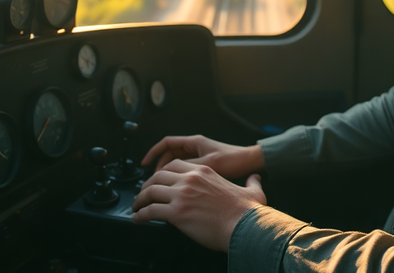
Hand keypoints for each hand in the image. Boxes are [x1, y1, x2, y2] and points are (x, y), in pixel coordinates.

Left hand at [131, 160, 266, 251]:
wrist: (244, 226)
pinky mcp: (176, 213)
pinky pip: (150, 211)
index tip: (158, 181)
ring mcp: (182, 195)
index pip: (174, 165)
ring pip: (151, 192)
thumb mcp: (253, 191)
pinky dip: (140, 215)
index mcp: (204, 172)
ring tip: (137, 208)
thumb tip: (256, 178)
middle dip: (147, 185)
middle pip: (158, 176)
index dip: (162, 173)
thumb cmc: (247, 212)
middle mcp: (190, 180)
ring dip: (140, 200)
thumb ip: (252, 182)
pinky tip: (138, 219)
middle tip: (143, 195)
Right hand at [141, 135, 263, 178]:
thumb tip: (169, 175)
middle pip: (169, 156)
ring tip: (162, 188)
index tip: (144, 164)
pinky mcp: (204, 166)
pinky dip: (179, 179)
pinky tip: (177, 190)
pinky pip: (185, 171)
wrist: (251, 163)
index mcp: (194, 142)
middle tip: (153, 182)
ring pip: (176, 165)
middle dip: (159, 167)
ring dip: (168, 174)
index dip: (153, 153)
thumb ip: (188, 167)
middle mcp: (195, 147)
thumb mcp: (208, 164)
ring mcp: (199, 156)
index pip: (166, 144)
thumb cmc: (233, 160)